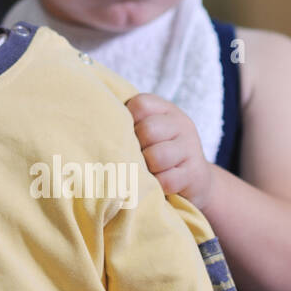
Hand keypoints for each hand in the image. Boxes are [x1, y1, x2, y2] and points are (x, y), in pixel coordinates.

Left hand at [127, 93, 214, 210]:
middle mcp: (181, 124)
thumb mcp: (148, 129)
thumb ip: (128, 121)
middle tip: (137, 156)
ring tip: (147, 170)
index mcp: (166, 109)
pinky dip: (158, 185)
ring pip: (157, 157)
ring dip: (147, 168)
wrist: (195, 179)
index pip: (140, 105)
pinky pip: (167, 180)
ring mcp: (191, 148)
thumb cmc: (158, 151)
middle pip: (147, 130)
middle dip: (137, 148)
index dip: (128, 121)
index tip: (128, 135)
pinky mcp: (195, 173)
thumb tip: (95, 124)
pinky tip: (158, 183)